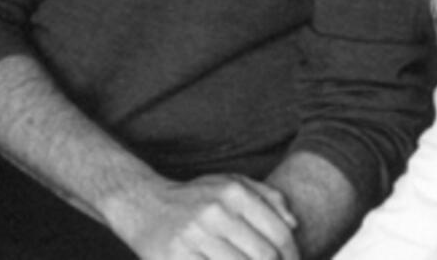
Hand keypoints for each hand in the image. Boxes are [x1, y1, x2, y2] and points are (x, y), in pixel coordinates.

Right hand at [110, 173, 301, 259]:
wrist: (142, 204)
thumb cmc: (194, 198)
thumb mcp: (230, 184)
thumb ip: (267, 198)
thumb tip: (294, 223)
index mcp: (233, 193)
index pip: (278, 233)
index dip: (293, 255)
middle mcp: (214, 212)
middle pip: (263, 255)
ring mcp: (193, 236)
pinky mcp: (176, 257)